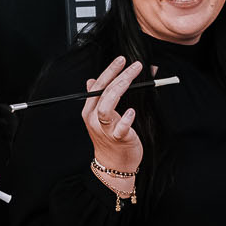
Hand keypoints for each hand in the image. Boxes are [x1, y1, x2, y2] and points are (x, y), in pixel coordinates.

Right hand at [80, 56, 143, 173]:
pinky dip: (125, 119)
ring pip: (107, 107)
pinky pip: (120, 128)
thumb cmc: (111, 139)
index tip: (121, 59)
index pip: (98, 85)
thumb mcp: (104, 116)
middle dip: (119, 75)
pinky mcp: (118, 139)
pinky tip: (132, 111)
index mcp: (90, 110)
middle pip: (104, 92)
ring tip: (131, 78)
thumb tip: (101, 78)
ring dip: (119, 90)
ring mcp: (105, 129)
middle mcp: (94, 118)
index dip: (110, 71)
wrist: (113, 165)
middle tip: (135, 65)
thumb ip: (103, 96)